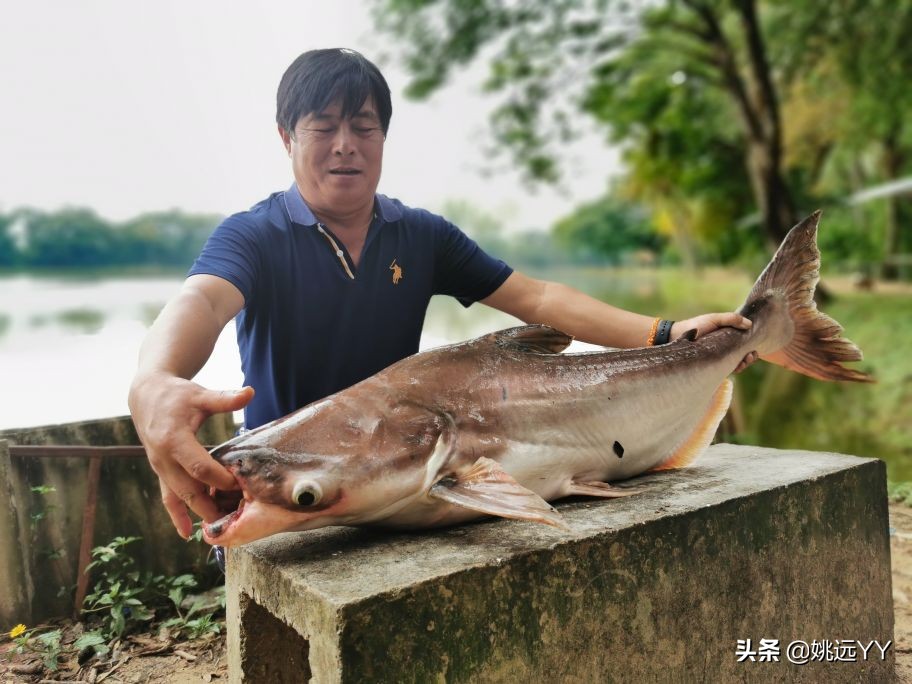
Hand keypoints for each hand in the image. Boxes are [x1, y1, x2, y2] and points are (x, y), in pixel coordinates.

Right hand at [128, 372, 253, 537]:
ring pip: (179, 496)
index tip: (240, 484)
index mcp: (174, 439)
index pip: (199, 466)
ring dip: (198, 513)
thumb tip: (250, 392)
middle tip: (235, 518)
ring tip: (219, 530)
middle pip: (189, 488)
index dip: (220, 478)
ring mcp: (160, 467)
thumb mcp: (200, 395)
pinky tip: (187, 533)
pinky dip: (176, 516)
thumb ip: (224, 398)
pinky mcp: (160, 472)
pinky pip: (167, 497)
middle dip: (210, 505)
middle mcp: (163, 458)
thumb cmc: (177, 395)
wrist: (145, 397)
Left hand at [671, 312, 758, 373]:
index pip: (744, 342)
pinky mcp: (713, 365)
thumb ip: (731, 319)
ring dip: (744, 363)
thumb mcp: (715, 319)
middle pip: (743, 354)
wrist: (678, 336)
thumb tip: (749, 324)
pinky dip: (734, 368)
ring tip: (745, 360)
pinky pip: (727, 369)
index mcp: (728, 336)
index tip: (754, 347)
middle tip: (751, 355)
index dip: (752, 345)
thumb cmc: (697, 326)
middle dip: (750, 356)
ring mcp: (719, 357)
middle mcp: (725, 347)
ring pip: (736, 362)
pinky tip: (737, 366)